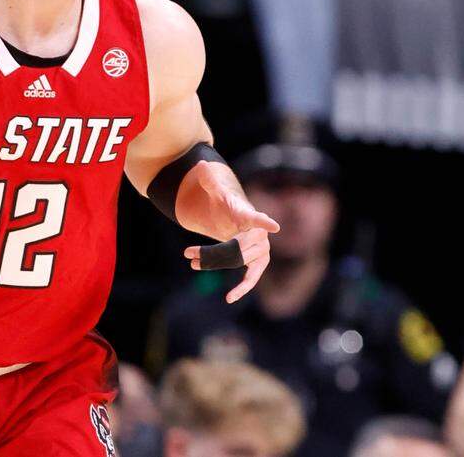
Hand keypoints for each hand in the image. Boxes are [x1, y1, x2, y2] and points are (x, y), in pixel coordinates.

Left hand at [182, 164, 279, 303]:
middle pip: (238, 247)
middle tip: (189, 255)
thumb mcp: (213, 189)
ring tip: (193, 262)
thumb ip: (208, 179)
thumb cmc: (224, 202)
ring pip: (239, 262)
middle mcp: (258, 232)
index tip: (274, 227)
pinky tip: (230, 299)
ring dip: (215, 264)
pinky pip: (252, 277)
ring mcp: (259, 248)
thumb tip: (201, 165)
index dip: (264, 222)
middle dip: (213, 253)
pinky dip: (243, 288)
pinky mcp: (256, 261)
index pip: (257, 217)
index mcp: (247, 213)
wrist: (233, 216)